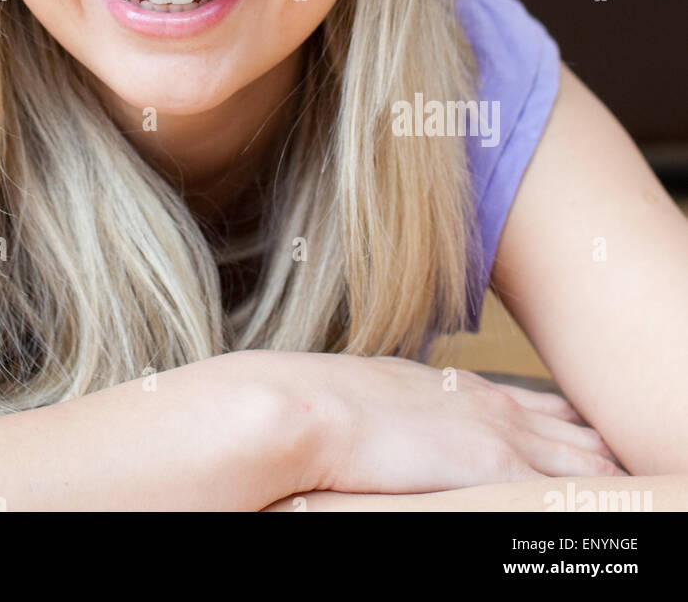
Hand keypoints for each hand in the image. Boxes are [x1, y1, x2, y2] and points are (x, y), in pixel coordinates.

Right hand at [238, 350, 624, 495]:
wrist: (303, 408)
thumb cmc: (320, 407)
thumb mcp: (376, 395)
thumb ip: (407, 408)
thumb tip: (396, 432)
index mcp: (460, 388)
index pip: (538, 404)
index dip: (565, 425)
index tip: (577, 439)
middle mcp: (488, 405)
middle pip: (572, 429)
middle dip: (591, 452)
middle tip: (605, 477)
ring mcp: (497, 434)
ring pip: (580, 460)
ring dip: (595, 479)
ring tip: (605, 498)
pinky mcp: (493, 468)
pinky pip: (558, 492)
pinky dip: (575, 505)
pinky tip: (580, 519)